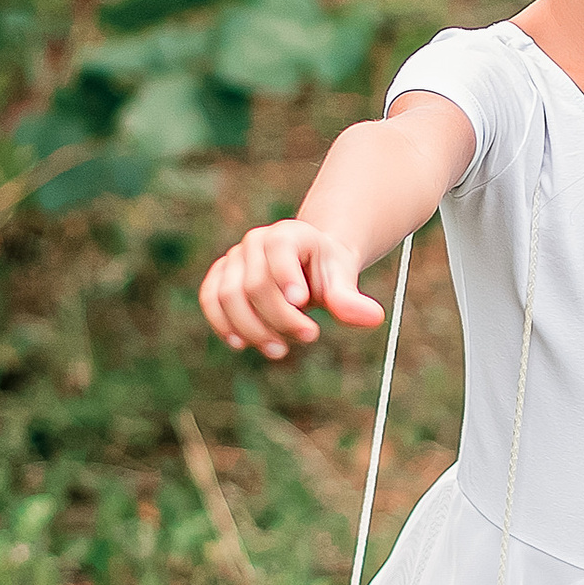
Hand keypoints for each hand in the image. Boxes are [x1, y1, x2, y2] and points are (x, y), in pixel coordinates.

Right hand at [199, 219, 385, 359]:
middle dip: (279, 317)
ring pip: (229, 296)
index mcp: (289, 235)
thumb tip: (373, 317)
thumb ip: (350, 299)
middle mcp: (256, 242)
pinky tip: (240, 344)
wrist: (307, 268)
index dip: (286, 278)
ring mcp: (234, 259)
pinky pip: (210, 300)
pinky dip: (222, 323)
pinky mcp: (220, 278)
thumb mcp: (342, 282)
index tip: (303, 304)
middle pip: (255, 284)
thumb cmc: (326, 274)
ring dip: (252, 329)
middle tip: (308, 336)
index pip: (280, 250)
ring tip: (279, 349)